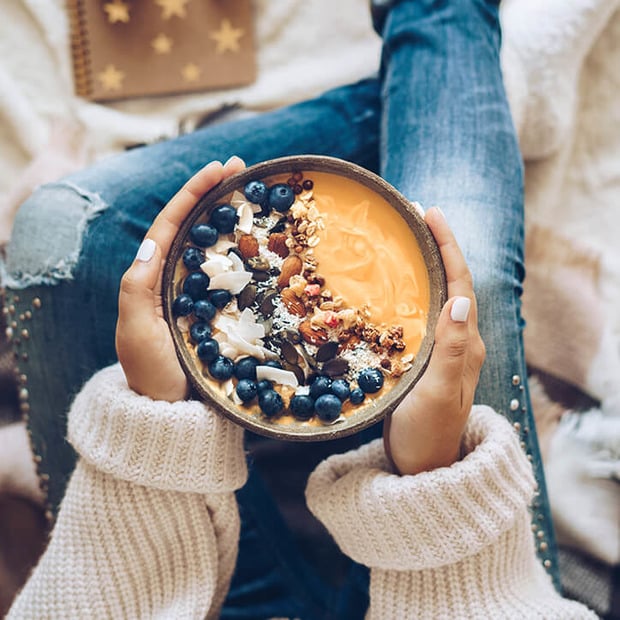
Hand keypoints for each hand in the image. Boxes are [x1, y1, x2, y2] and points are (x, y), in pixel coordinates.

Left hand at [116, 157, 245, 401]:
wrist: (172, 414)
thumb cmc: (152, 374)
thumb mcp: (137, 332)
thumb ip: (138, 288)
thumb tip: (153, 242)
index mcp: (151, 278)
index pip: (171, 224)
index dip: (194, 193)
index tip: (220, 169)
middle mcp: (173, 280)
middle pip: (193, 226)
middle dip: (215, 195)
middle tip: (243, 170)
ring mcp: (196, 296)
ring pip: (212, 247)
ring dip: (230, 218)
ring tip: (253, 195)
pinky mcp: (216, 313)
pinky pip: (229, 275)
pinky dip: (242, 254)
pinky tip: (261, 244)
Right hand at [383, 207, 485, 474]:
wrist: (422, 468)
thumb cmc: (428, 434)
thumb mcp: (439, 393)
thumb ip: (453, 350)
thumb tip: (462, 300)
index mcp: (466, 344)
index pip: (461, 284)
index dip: (448, 247)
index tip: (430, 214)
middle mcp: (460, 342)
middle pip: (452, 283)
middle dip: (437, 247)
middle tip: (413, 218)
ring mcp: (443, 351)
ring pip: (437, 297)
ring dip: (426, 266)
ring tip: (403, 242)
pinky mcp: (426, 360)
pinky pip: (422, 315)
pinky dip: (412, 292)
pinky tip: (393, 286)